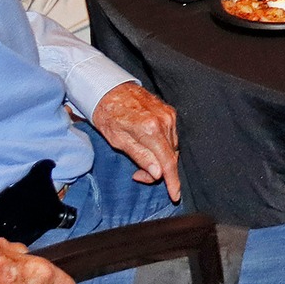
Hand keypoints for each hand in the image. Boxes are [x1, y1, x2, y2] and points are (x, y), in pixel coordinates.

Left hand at [91, 81, 180, 201]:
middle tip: (138, 175)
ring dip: (160, 159)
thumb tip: (158, 173)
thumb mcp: (118, 140)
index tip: (175, 195)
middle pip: (170, 157)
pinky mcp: (169, 112)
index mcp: (150, 129)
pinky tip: (148, 147)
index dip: (173, 181)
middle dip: (159, 172)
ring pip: (172, 148)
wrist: (110, 89)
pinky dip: (162, 147)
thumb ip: (140, 157)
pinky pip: (171, 137)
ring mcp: (169, 115)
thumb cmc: (109, 114)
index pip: (168, 162)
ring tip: (140, 160)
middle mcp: (164, 121)